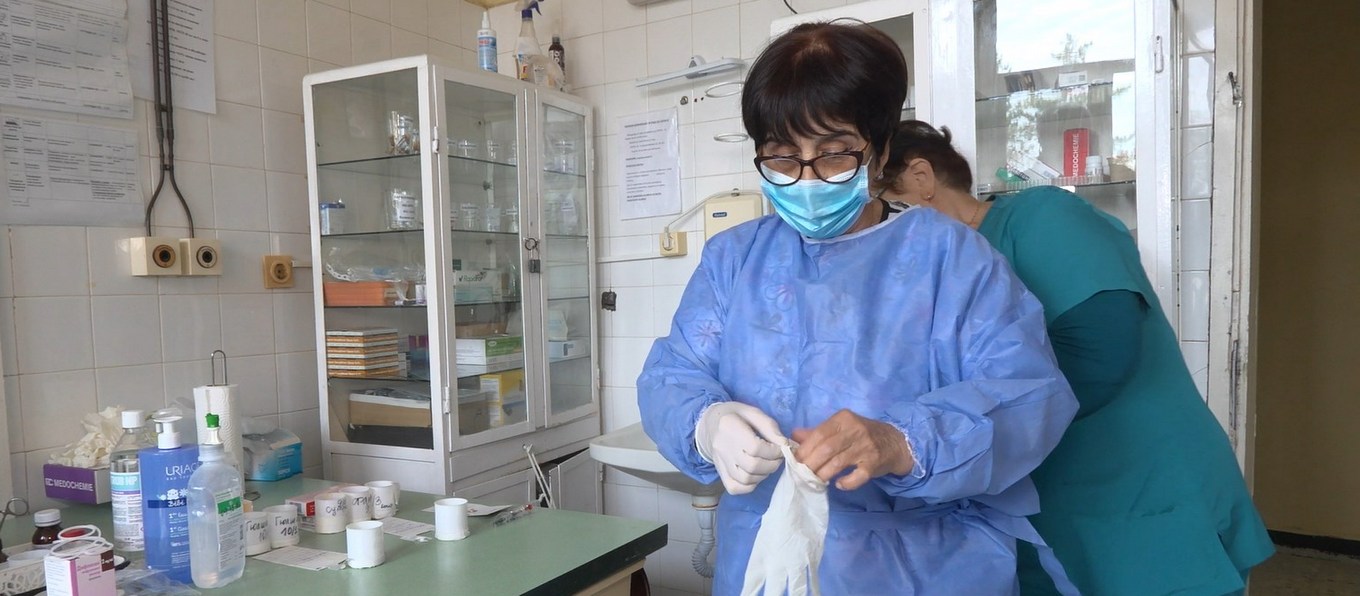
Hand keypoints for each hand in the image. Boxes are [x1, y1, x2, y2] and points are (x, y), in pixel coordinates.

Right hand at [696, 402, 786, 494]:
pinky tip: (756, 474)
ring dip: (763, 475)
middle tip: (777, 458)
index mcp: (729, 426)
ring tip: (767, 464)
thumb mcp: (753, 412)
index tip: (781, 448)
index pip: (755, 447)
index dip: (773, 451)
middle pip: (752, 466)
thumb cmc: (736, 416)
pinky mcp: (719, 473)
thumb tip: (785, 444)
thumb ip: (769, 427)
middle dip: (772, 464)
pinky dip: (750, 485)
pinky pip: (735, 488)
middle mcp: (722, 447)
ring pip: (745, 479)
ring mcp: (720, 462)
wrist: (711, 424)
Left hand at [792, 410, 913, 490]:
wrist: (896, 443)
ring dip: (823, 474)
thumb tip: (794, 435)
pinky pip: (857, 476)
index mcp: (843, 419)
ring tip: (815, 481)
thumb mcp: (842, 428)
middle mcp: (855, 430)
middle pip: (826, 449)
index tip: (795, 461)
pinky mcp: (874, 463)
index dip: (805, 449)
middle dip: (811, 464)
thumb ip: (818, 432)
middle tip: (802, 474)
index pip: (819, 434)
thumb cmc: (862, 435)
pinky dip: (846, 482)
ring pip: (838, 463)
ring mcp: (866, 447)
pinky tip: (839, 484)